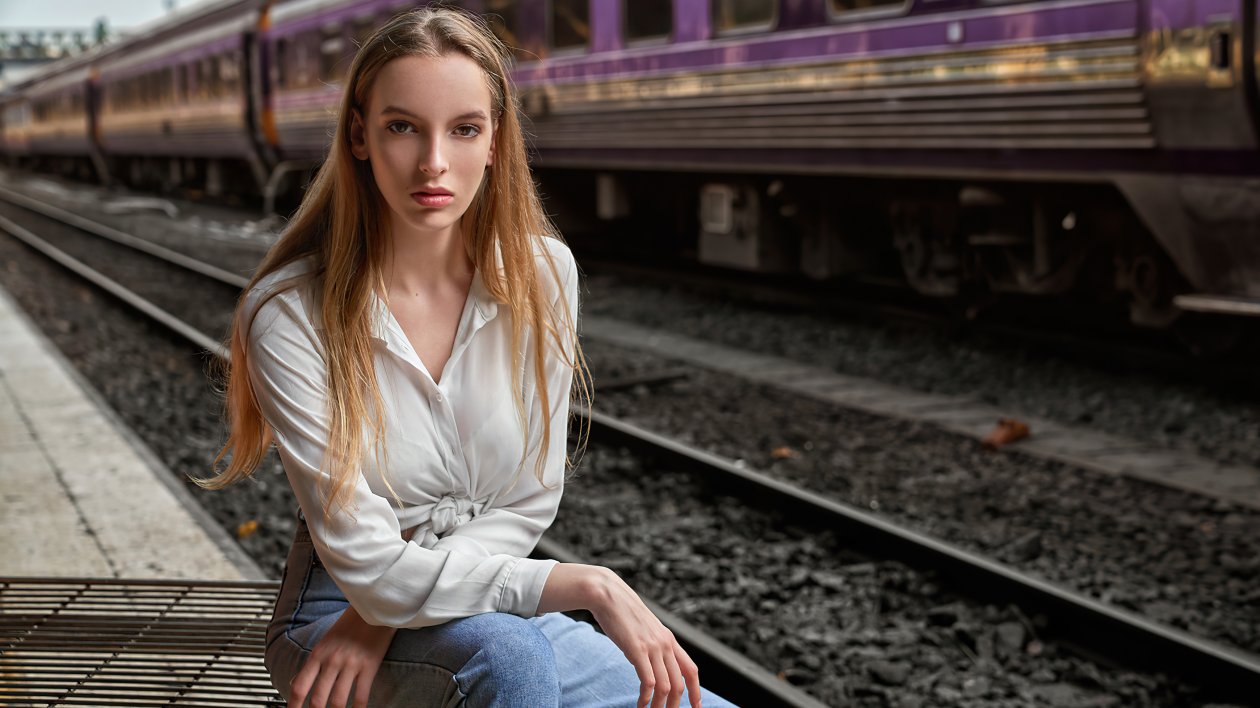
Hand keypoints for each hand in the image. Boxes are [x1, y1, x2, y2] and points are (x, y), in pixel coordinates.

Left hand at [289, 605, 396, 707]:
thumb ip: (311, 664)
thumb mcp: (325, 641)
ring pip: (338, 701)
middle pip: (317, 699)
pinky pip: (361, 695)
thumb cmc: (350, 623)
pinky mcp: (370, 665)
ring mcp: (351, 664)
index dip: (293, 706)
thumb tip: (295, 683)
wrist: (375, 606)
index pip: (299, 686)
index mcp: (318, 654)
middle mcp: (332, 660)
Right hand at [587, 568, 701, 707]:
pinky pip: (648, 681)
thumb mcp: (645, 628)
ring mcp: (652, 647)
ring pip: (666, 686)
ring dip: (659, 706)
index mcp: (669, 639)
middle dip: (675, 705)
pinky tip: (640, 704)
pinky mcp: (637, 650)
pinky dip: (646, 697)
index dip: (696, 691)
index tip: (696, 707)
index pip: (691, 669)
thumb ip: (652, 643)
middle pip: (680, 683)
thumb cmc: (621, 612)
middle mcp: (665, 644)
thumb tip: (653, 660)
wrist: (607, 594)